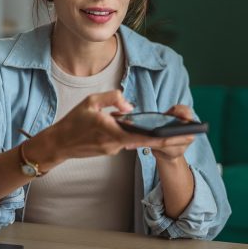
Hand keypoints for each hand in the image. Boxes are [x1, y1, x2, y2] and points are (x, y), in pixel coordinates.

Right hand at [36, 92, 194, 163]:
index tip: (181, 134)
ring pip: (137, 141)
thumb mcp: (91, 101)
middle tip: (189, 135)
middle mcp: (116, 144)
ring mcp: (113, 149)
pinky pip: (127, 141)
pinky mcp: (110, 150)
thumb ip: (113, 97)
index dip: (165, 135)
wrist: (58, 144)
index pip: (145, 135)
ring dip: (152, 137)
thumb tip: (129, 105)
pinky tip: (144, 131)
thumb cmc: (73, 121)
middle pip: (147, 142)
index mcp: (112, 131)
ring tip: (173, 131)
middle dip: (168, 139)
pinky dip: (136, 136)